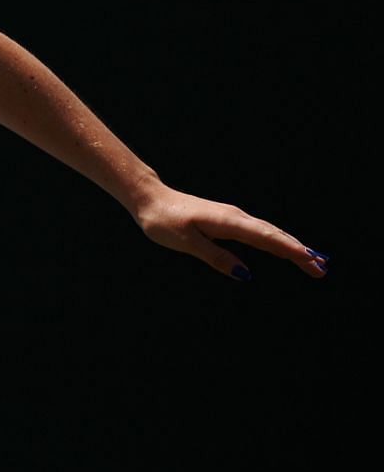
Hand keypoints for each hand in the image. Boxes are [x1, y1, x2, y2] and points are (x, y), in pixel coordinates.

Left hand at [132, 186, 327, 280]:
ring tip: (312, 259)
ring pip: (268, 232)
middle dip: (299, 251)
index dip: (291, 251)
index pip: (267, 239)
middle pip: (274, 235)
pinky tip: (281, 247)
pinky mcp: (226, 218)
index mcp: (227, 222)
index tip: (313, 262)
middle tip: (322, 269)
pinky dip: (275, 240)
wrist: (149, 198)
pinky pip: (258, 230)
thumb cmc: (163, 220)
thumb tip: (244, 274)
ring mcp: (232, 216)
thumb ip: (215, 257)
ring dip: (291, 245)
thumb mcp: (185, 242)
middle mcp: (235, 217)